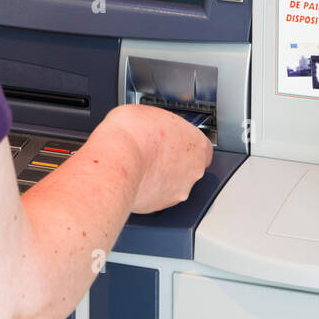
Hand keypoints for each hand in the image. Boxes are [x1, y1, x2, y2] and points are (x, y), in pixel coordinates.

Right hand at [99, 104, 213, 213]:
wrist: (117, 161)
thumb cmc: (133, 134)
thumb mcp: (148, 112)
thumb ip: (160, 125)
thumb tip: (153, 126)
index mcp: (197, 144)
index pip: (202, 146)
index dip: (185, 142)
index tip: (173, 138)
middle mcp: (193, 170)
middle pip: (190, 166)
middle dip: (173, 160)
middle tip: (153, 150)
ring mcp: (178, 190)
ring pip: (174, 184)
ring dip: (162, 176)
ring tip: (141, 165)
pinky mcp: (160, 206)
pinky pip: (157, 196)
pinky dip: (148, 189)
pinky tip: (135, 177)